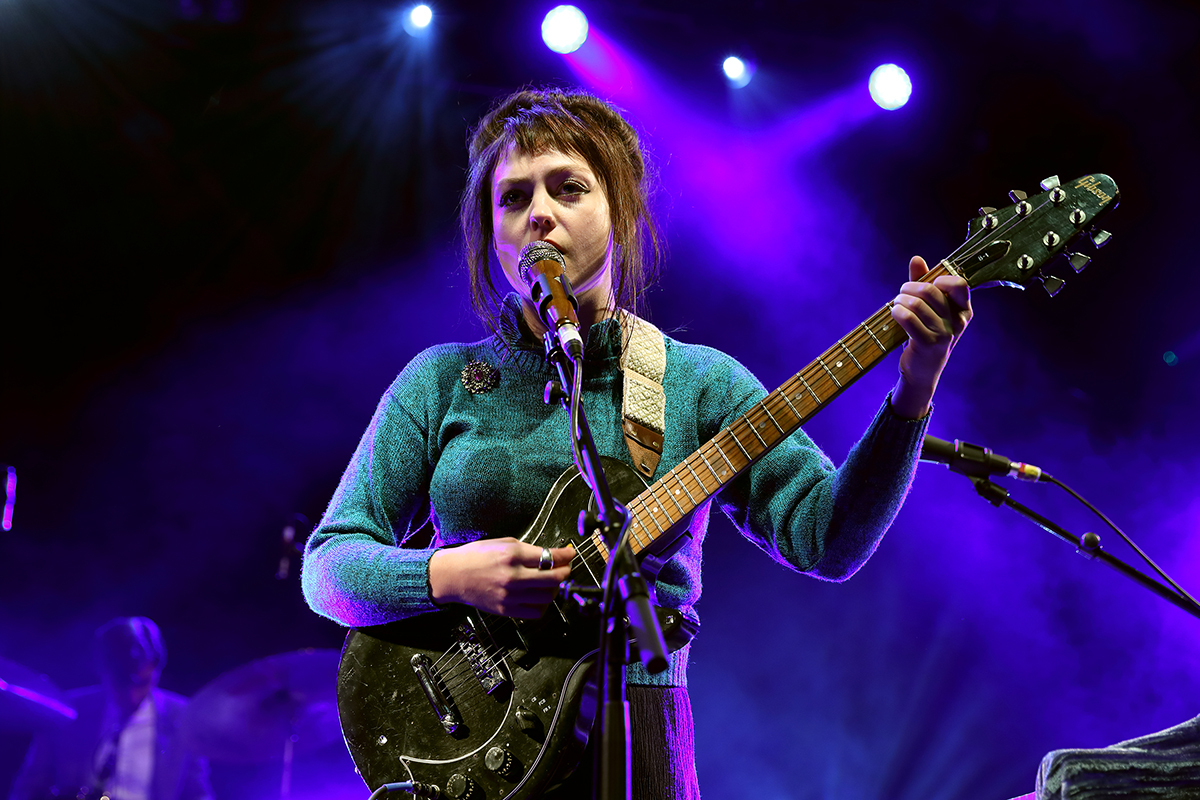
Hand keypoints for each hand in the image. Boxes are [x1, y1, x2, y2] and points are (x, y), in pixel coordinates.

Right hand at [428, 537, 574, 617]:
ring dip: (554, 589)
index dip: (566, 556)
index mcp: (512, 556)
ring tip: (551, 583)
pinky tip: (539, 596)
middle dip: (565, 572)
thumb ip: (528, 550)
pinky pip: (535, 612)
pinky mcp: (506, 610)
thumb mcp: (503, 543)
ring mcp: (509, 595)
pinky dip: (542, 605)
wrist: (453, 575)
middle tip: (565, 568)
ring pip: (547, 596)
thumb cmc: (475, 557)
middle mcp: (513, 576)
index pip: (549, 557)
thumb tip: (550, 555)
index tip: (571, 554)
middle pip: (553, 578)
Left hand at [889, 255, 971, 418]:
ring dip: (899, 300)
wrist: (922, 371)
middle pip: (930, 290)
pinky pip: (908, 318)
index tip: (925, 286)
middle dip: (908, 288)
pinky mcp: (928, 344)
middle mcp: (958, 321)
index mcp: (963, 310)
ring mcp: (944, 334)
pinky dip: (897, 312)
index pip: (958, 283)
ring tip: (896, 305)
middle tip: (901, 294)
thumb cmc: (925, 334)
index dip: (938, 279)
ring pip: (916, 303)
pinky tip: (894, 313)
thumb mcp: (929, 309)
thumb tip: (916, 259)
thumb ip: (924, 282)